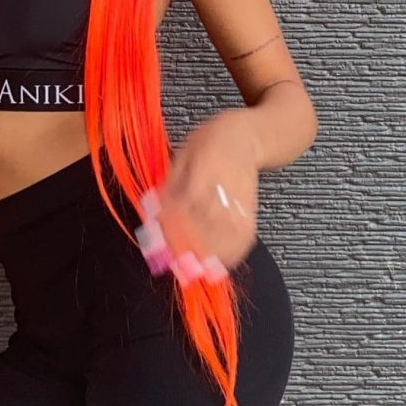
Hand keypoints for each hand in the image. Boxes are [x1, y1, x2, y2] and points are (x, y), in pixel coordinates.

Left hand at [136, 109, 260, 285]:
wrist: (245, 136)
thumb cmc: (207, 142)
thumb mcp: (181, 155)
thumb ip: (169, 187)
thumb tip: (153, 216)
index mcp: (205, 164)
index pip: (189, 201)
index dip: (174, 226)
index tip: (160, 244)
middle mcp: (225, 182)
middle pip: (209, 222)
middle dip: (189, 246)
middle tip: (174, 264)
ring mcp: (242, 197)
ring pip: (227, 233)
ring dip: (209, 255)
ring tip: (193, 269)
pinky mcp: (252, 208)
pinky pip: (245, 236)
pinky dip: (232, 254)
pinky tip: (218, 264)